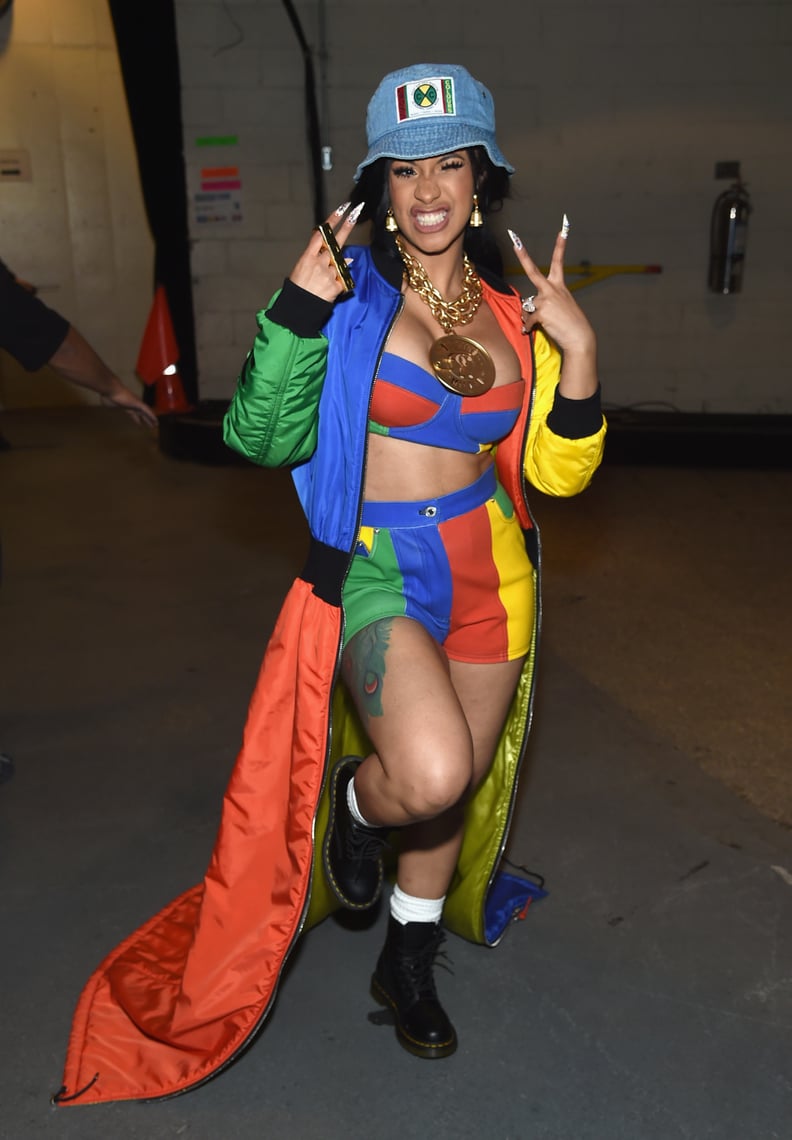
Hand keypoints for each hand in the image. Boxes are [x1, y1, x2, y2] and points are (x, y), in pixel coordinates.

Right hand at [104, 380, 158, 427]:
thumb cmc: (108, 396)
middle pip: (141, 414)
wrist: (110, 389)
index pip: (133, 414)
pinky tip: (156, 421)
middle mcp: (132, 405)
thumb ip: (112, 407)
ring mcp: (136, 403)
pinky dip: (152, 416)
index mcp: (125, 407)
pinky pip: (147, 410)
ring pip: (146, 412)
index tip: (140, 424)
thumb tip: (109, 407)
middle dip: (146, 420)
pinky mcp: (138, 402)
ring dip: (151, 419)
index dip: (137, 419)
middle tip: (151, 426)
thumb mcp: (109, 405)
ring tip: (156, 425)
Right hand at [288, 202, 363, 301]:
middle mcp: (319, 261)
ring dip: (334, 272)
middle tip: (356, 212)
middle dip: (347, 226)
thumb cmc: (299, 288)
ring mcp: (329, 272)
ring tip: (321, 282)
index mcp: (308, 256)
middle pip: (336, 242)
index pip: (322, 234)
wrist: (298, 308)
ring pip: (340, 265)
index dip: (332, 221)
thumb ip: (321, 260)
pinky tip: (327, 290)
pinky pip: (342, 280)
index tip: (342, 209)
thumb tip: (348, 258)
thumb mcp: (303, 269)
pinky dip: (338, 284)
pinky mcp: (336, 285)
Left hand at [508, 223, 595, 357]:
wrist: (579, 337)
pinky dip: (529, 327)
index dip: (560, 246)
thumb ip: (544, 303)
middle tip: (515, 240)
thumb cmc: (569, 324)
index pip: (558, 262)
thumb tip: (526, 309)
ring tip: (544, 324)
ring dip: (530, 318)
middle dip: (522, 255)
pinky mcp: (541, 311)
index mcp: (559, 286)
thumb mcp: (559, 308)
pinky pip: (527, 320)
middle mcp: (552, 289)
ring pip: (526, 307)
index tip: (562, 230)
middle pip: (532, 271)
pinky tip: (536, 330)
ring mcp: (546, 299)